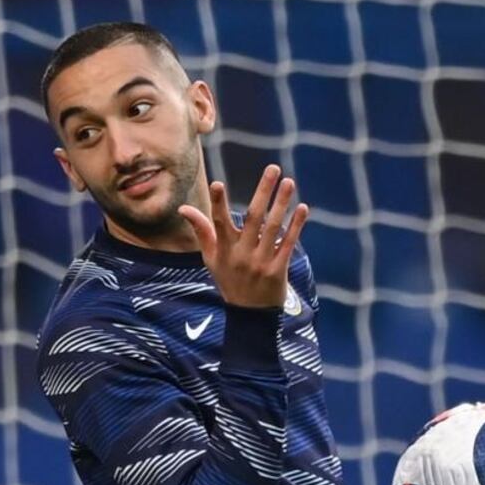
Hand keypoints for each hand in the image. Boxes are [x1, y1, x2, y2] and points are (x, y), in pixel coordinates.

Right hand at [178, 164, 308, 307]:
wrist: (249, 315)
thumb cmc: (228, 279)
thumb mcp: (211, 258)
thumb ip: (201, 231)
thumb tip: (183, 208)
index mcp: (223, 250)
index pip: (218, 223)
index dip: (217, 203)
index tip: (217, 183)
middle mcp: (241, 254)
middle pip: (252, 218)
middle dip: (263, 191)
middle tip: (273, 169)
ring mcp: (260, 262)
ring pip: (272, 227)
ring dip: (281, 203)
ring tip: (289, 182)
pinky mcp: (277, 270)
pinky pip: (287, 243)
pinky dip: (295, 226)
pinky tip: (302, 208)